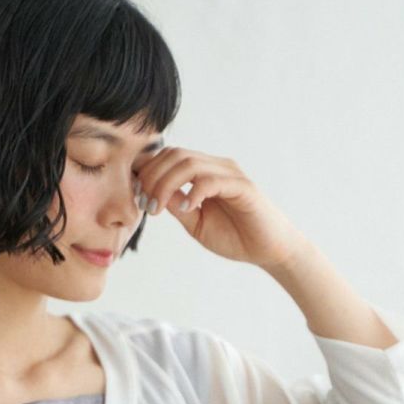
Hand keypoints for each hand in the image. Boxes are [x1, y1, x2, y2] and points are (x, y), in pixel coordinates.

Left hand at [132, 145, 306, 270]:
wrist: (267, 249)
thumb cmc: (234, 236)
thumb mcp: (195, 223)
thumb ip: (177, 206)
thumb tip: (152, 194)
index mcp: (202, 173)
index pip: (169, 157)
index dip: (148, 171)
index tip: (136, 196)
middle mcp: (215, 166)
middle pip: (175, 155)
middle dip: (152, 177)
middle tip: (145, 203)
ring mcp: (229, 174)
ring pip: (189, 164)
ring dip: (166, 185)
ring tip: (160, 209)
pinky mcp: (243, 187)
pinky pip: (212, 180)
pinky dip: (195, 192)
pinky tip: (188, 209)